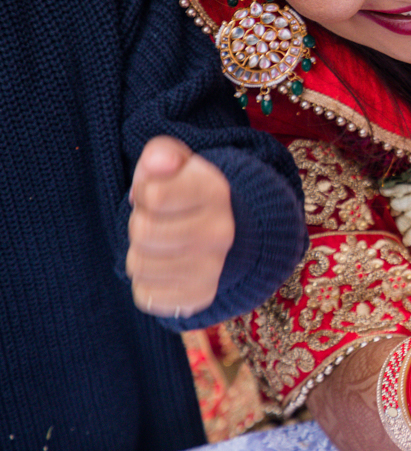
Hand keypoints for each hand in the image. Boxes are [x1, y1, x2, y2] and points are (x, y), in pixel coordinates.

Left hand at [126, 136, 234, 318]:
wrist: (232, 233)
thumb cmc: (190, 194)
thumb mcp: (179, 164)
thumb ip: (162, 153)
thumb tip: (158, 163)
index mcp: (216, 192)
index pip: (154, 195)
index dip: (144, 192)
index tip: (156, 194)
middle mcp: (221, 232)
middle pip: (143, 233)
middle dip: (139, 224)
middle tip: (156, 221)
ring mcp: (212, 269)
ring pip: (139, 265)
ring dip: (140, 253)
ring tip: (160, 244)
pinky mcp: (199, 297)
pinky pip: (145, 294)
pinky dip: (147, 281)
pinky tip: (164, 267)